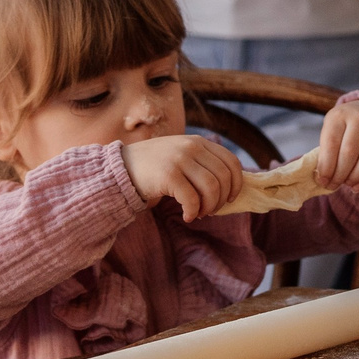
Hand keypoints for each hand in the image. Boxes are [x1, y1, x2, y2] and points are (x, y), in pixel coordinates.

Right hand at [123, 133, 244, 220]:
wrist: (121, 168)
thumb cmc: (155, 167)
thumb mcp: (182, 156)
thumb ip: (202, 164)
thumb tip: (230, 187)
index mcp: (199, 142)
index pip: (232, 161)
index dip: (237, 183)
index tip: (230, 198)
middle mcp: (192, 147)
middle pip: (224, 177)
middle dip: (221, 199)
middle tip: (210, 210)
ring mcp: (180, 159)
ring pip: (211, 188)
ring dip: (209, 207)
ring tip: (199, 214)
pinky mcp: (168, 175)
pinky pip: (192, 199)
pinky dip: (193, 212)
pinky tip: (187, 216)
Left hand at [312, 99, 358, 188]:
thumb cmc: (347, 126)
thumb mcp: (333, 129)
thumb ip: (327, 151)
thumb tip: (322, 179)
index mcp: (339, 115)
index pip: (331, 144)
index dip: (326, 166)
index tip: (322, 181)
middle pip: (349, 151)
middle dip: (340, 174)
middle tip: (333, 185)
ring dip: (356, 176)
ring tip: (347, 183)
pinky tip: (358, 185)